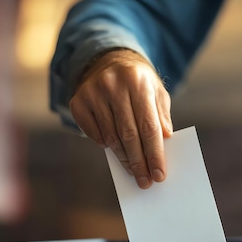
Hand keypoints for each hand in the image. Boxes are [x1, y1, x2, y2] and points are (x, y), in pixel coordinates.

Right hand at [70, 49, 172, 188]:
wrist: (108, 60)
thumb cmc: (138, 82)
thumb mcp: (156, 92)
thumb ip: (160, 116)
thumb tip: (163, 143)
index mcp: (138, 82)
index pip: (149, 126)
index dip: (155, 154)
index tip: (159, 175)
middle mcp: (114, 85)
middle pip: (129, 135)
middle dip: (139, 162)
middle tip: (145, 181)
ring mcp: (93, 93)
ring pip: (111, 137)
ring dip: (123, 159)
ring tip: (133, 171)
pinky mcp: (78, 101)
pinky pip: (93, 134)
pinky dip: (105, 145)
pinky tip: (115, 149)